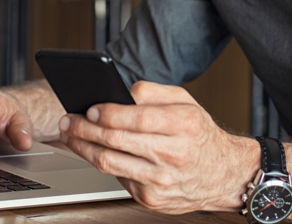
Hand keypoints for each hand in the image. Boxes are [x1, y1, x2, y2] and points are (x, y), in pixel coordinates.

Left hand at [58, 81, 258, 213]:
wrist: (223, 175)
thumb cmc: (201, 136)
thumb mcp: (187, 102)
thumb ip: (154, 92)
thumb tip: (122, 92)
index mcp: (184, 125)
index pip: (137, 118)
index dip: (108, 112)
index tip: (90, 108)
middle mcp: (173, 154)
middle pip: (117, 141)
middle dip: (85, 128)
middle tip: (69, 120)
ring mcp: (161, 181)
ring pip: (109, 162)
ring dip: (84, 147)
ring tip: (72, 135)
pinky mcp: (151, 198)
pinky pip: (117, 178)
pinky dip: (101, 162)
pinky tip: (92, 151)